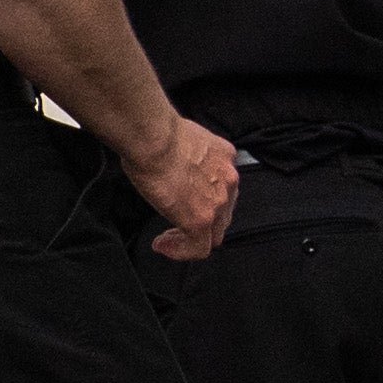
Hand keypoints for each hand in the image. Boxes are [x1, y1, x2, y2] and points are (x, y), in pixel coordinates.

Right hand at [126, 117, 240, 262]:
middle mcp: (228, 180)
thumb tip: (170, 163)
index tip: (183, 202)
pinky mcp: (200, 220)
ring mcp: (217, 202)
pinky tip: (164, 246)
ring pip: (214, 233)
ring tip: (170, 240)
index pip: (223, 187)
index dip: (205, 200)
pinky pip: (198, 247)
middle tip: (178, 227)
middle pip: (223, 214)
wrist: (153, 138)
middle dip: (202, 223)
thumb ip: (186, 155)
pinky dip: (181, 251)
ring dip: (192, 238)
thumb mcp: (182, 138)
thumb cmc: (157, 132)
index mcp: (224, 157)